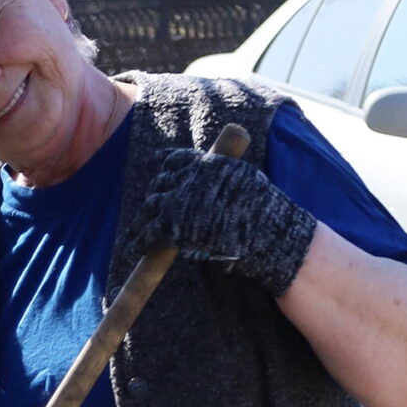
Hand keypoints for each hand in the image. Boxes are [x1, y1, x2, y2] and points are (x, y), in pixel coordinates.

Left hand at [129, 142, 317, 294]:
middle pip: (161, 182)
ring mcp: (179, 200)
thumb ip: (226, 178)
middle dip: (157, 194)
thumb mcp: (246, 181)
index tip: (164, 176)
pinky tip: (141, 247)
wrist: (266, 234)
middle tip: (153, 208)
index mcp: (209, 164)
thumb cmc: (264, 213)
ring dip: (145, 218)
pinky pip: (149, 231)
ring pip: (151, 205)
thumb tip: (219, 181)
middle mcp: (191, 177)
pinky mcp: (172, 225)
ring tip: (140, 229)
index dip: (169, 169)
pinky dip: (143, 240)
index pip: (177, 159)